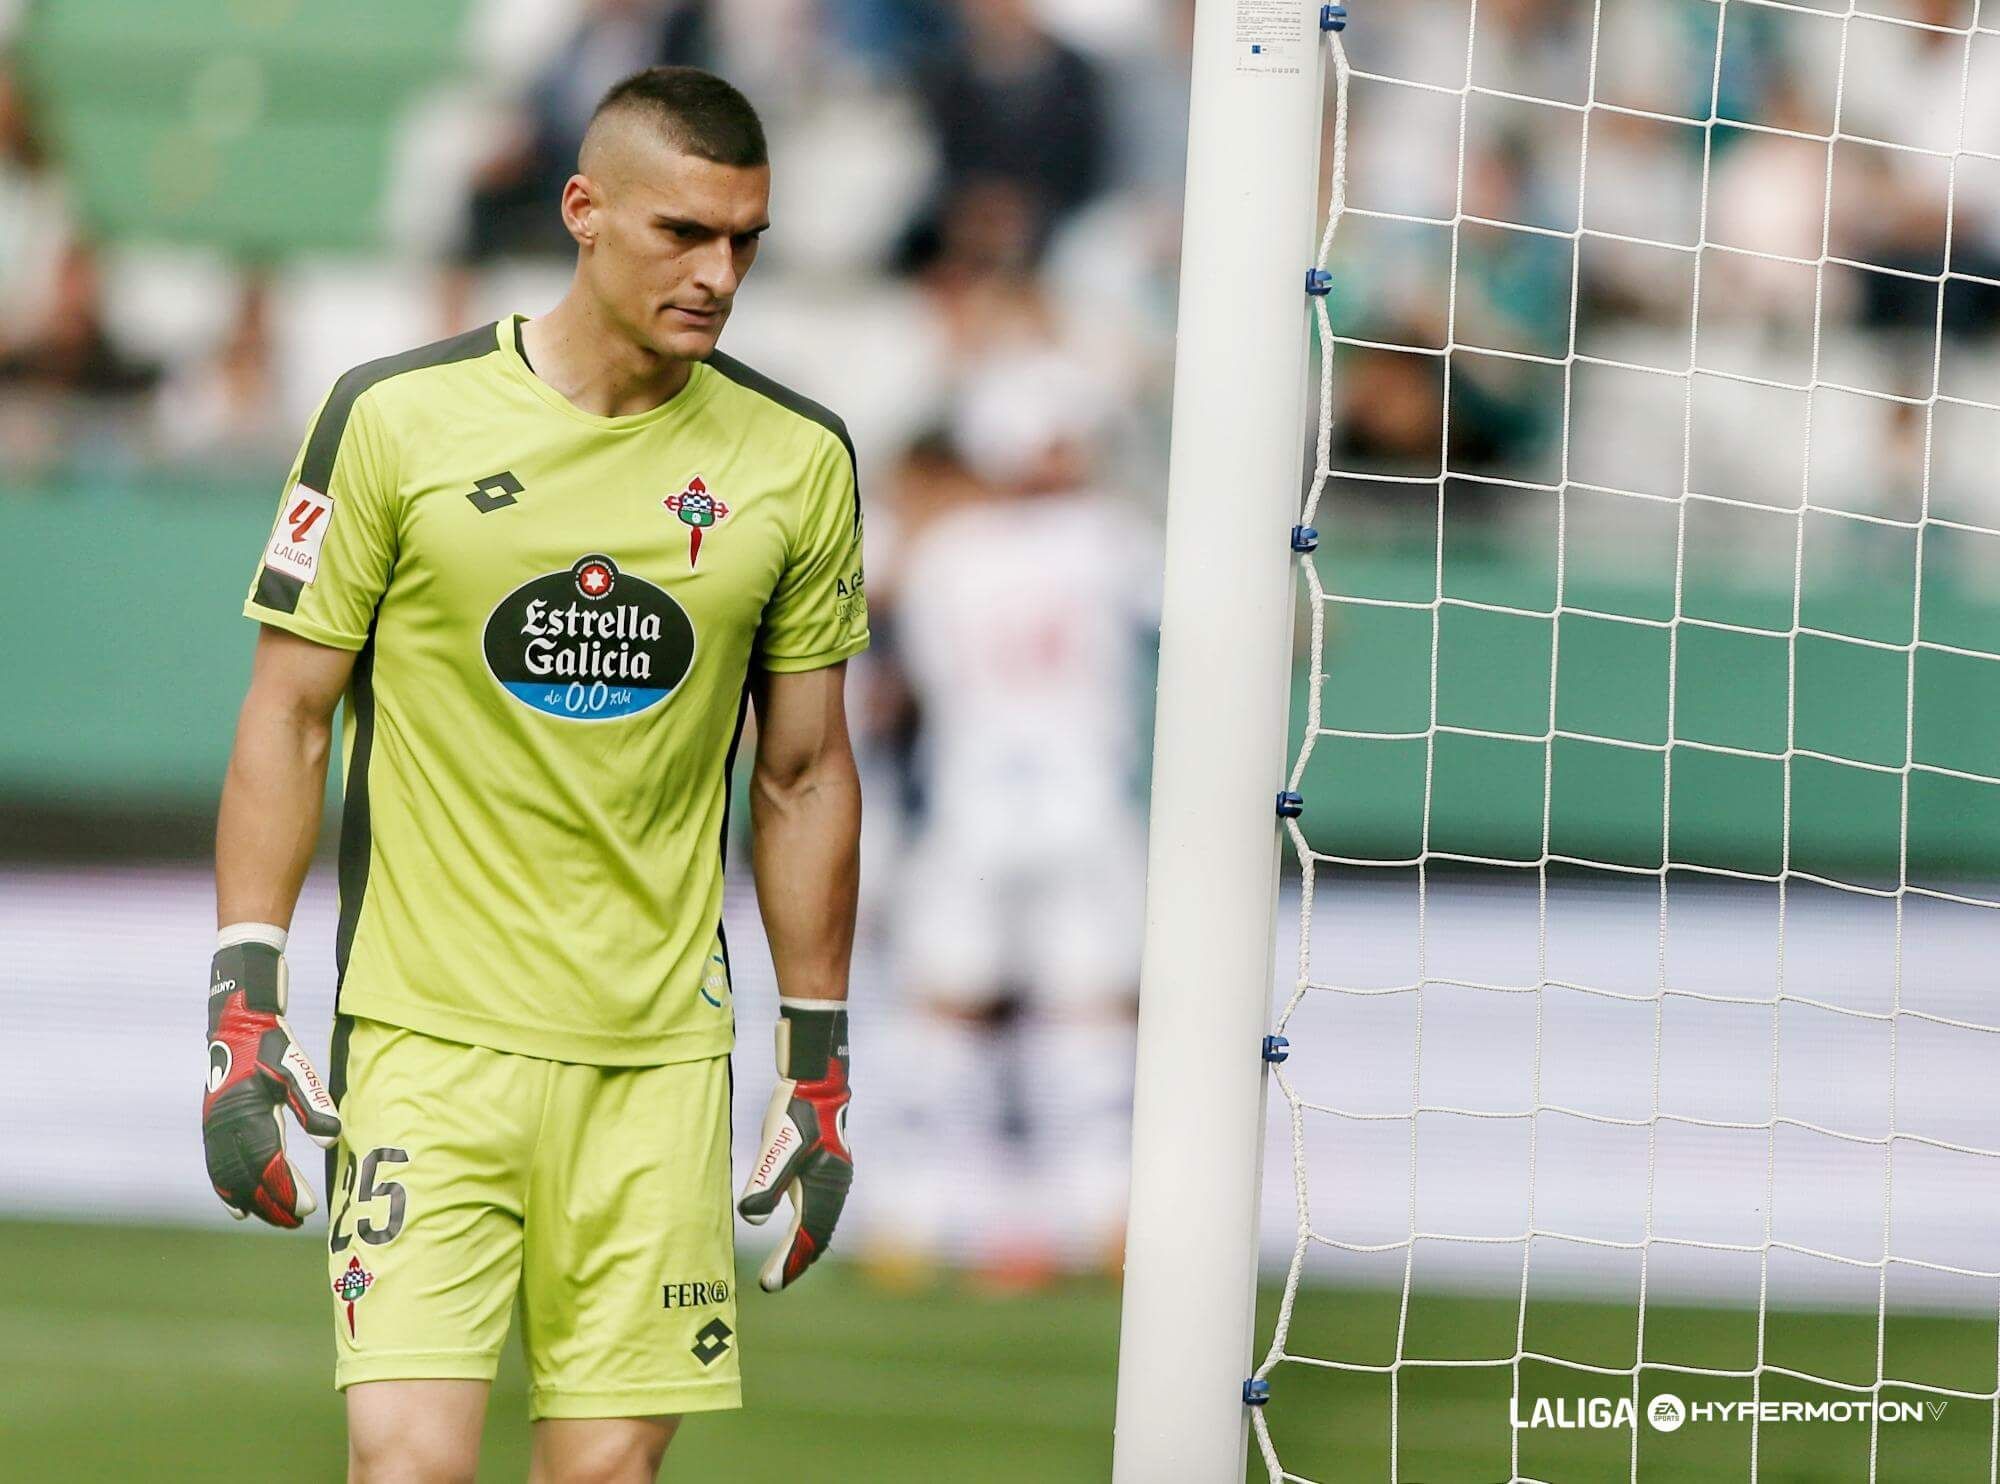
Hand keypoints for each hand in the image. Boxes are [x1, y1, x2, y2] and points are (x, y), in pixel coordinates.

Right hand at [202, 930, 341, 1226]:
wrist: (236, 1024)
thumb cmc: (272, 1045)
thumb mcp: (296, 1068)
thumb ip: (314, 1105)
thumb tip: (332, 1139)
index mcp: (249, 1115)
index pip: (269, 1165)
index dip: (287, 1190)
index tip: (306, 1209)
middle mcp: (226, 1127)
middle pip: (249, 1179)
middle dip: (273, 1203)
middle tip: (298, 1220)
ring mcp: (214, 1129)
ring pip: (231, 1179)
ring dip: (253, 1202)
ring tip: (277, 1219)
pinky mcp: (211, 1127)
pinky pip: (216, 1169)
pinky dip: (227, 1192)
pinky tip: (239, 1209)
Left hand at [737, 1001, 851, 1290]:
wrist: (816, 1077)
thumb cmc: (795, 1109)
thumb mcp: (775, 1145)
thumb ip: (765, 1182)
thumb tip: (753, 1219)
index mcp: (826, 1185)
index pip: (808, 1236)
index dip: (789, 1262)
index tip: (770, 1284)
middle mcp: (835, 1185)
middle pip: (817, 1235)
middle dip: (795, 1260)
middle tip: (771, 1282)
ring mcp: (833, 1177)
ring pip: (819, 1223)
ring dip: (801, 1246)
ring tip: (782, 1266)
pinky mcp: (826, 1167)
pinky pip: (818, 1209)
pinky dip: (806, 1227)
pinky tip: (793, 1229)